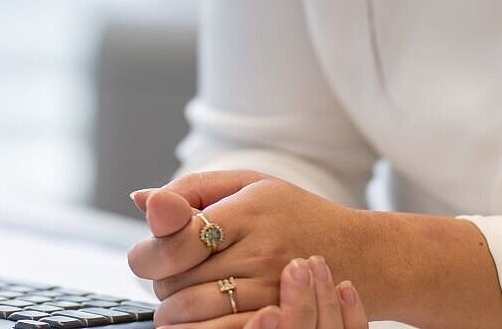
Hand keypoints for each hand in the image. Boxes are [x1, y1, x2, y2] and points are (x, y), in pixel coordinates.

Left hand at [126, 170, 368, 321]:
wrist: (359, 253)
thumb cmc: (292, 215)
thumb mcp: (248, 186)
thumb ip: (191, 191)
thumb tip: (142, 201)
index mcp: (249, 211)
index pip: (178, 241)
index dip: (151, 253)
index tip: (150, 256)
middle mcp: (262, 252)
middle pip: (178, 281)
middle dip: (163, 282)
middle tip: (178, 274)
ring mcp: (273, 291)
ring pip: (192, 314)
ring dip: (175, 311)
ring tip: (186, 298)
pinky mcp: (279, 316)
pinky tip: (201, 319)